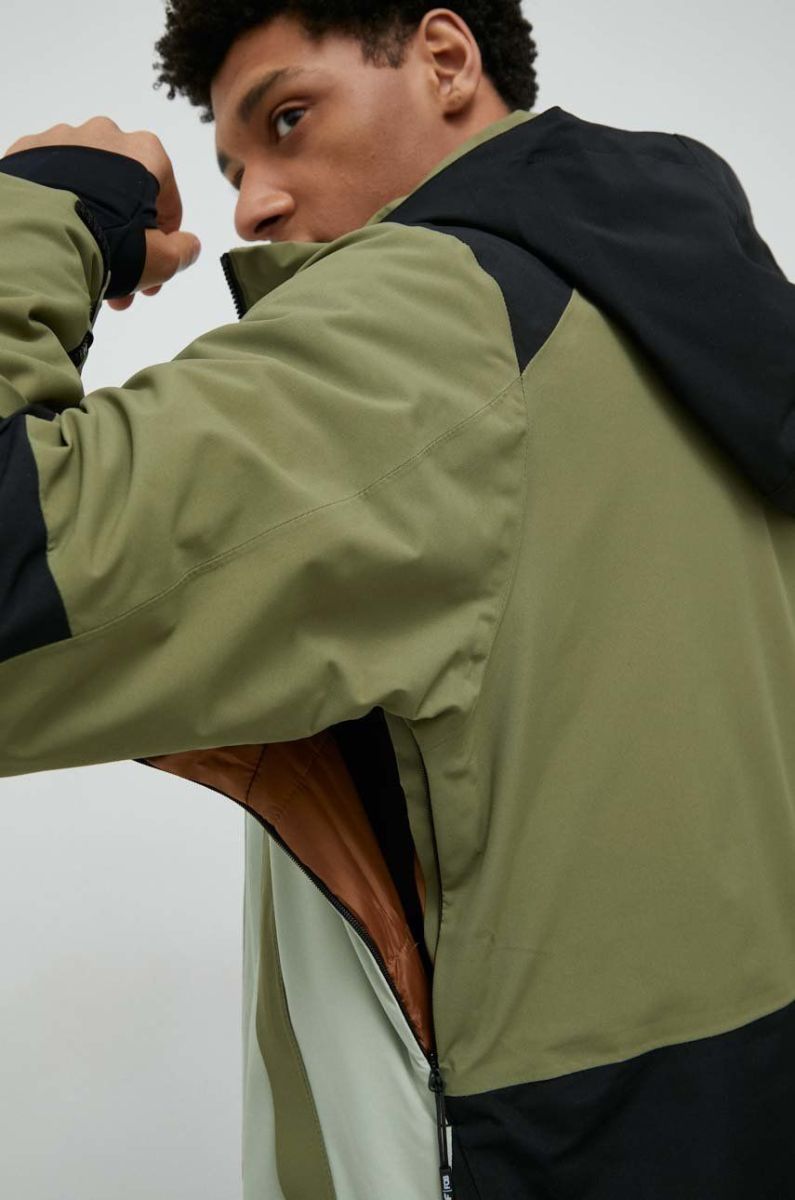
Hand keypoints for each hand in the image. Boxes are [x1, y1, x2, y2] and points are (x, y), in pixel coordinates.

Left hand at [3, 117, 201, 310]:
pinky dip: (60, 207)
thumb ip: (183, 251)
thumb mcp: (161, 260)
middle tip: (121, 277)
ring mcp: (63, 138)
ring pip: (89, 187)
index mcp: (146, 152)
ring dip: (94, 221)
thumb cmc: (111, 244)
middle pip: (125, 194)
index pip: (166, 201)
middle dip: (126, 238)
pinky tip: (60, 236)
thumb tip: (189, 246)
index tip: (154, 271)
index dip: (165, 242)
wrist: (39, 235)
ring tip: (86, 260)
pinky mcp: (29, 150)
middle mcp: (106, 134)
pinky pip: (53, 182)